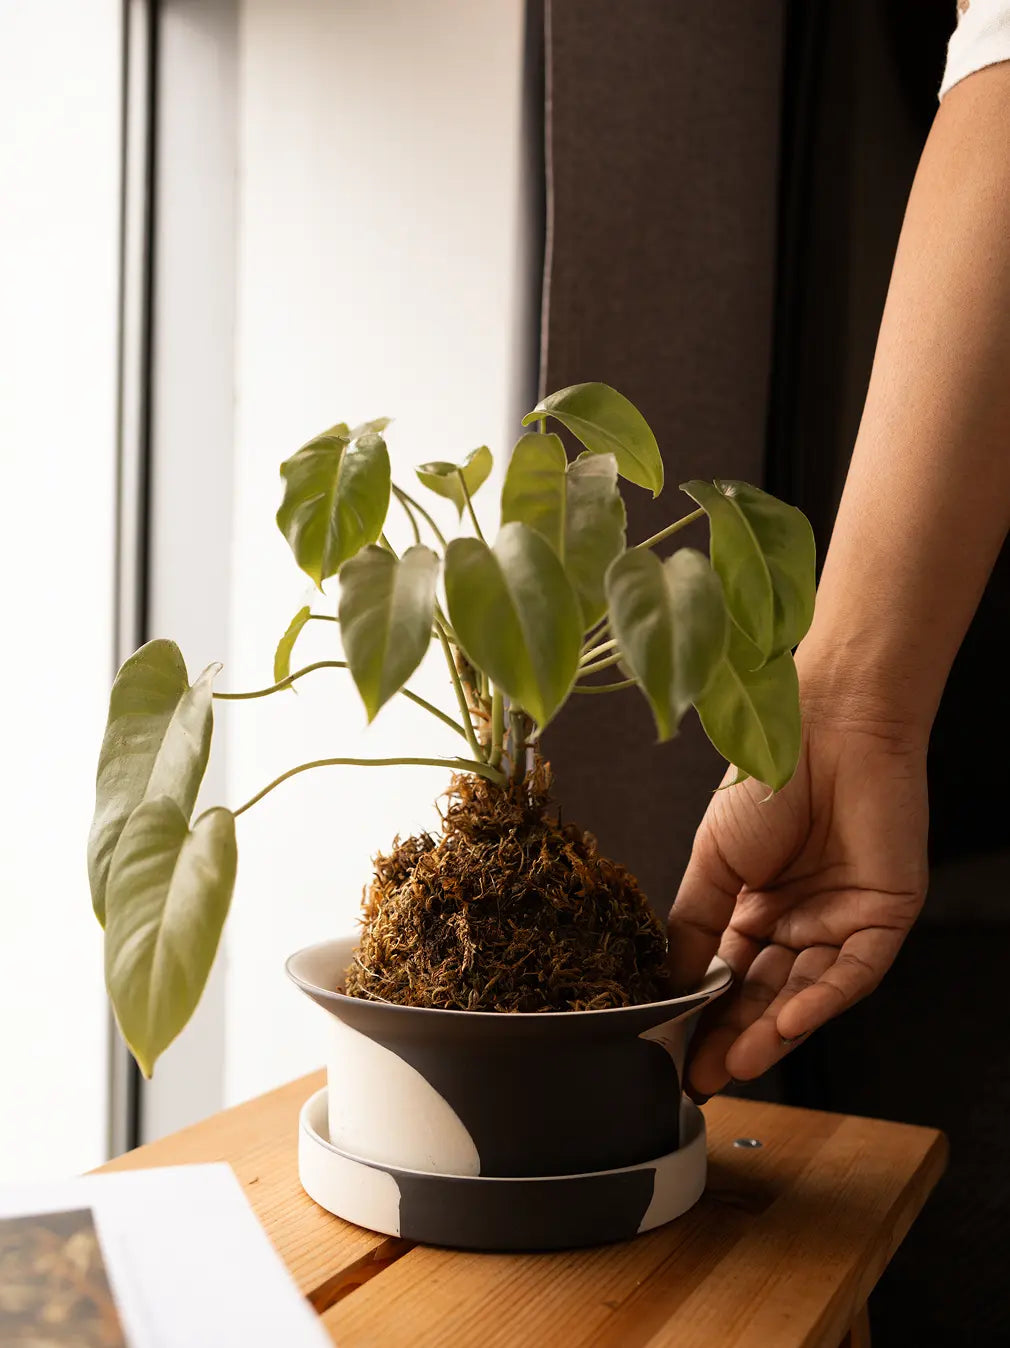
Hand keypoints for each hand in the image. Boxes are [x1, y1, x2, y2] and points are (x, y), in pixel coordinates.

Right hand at [667, 692, 928, 1097]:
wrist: (823, 727)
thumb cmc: (763, 782)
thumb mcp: (712, 860)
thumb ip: (694, 924)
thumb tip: (669, 985)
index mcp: (755, 907)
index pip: (728, 976)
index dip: (704, 1016)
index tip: (673, 1052)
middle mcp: (800, 921)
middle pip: (766, 994)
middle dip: (735, 1037)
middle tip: (704, 1075)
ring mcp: (842, 921)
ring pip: (808, 992)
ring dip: (775, 1031)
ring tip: (736, 1063)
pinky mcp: (884, 917)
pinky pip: (853, 971)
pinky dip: (821, 1000)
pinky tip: (786, 1024)